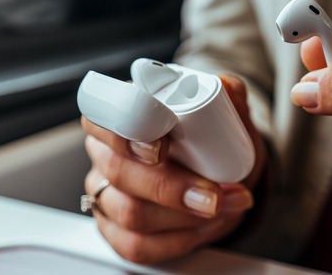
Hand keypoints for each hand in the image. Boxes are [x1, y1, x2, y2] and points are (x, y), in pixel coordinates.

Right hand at [82, 74, 266, 263]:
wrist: (222, 174)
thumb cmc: (212, 138)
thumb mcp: (226, 112)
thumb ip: (229, 93)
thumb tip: (226, 86)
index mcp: (119, 113)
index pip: (103, 114)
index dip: (127, 130)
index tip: (162, 146)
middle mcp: (105, 153)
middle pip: (119, 171)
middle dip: (172, 186)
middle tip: (213, 192)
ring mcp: (106, 195)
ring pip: (130, 214)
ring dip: (185, 216)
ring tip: (223, 205)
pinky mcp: (116, 232)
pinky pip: (138, 246)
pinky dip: (180, 240)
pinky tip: (204, 227)